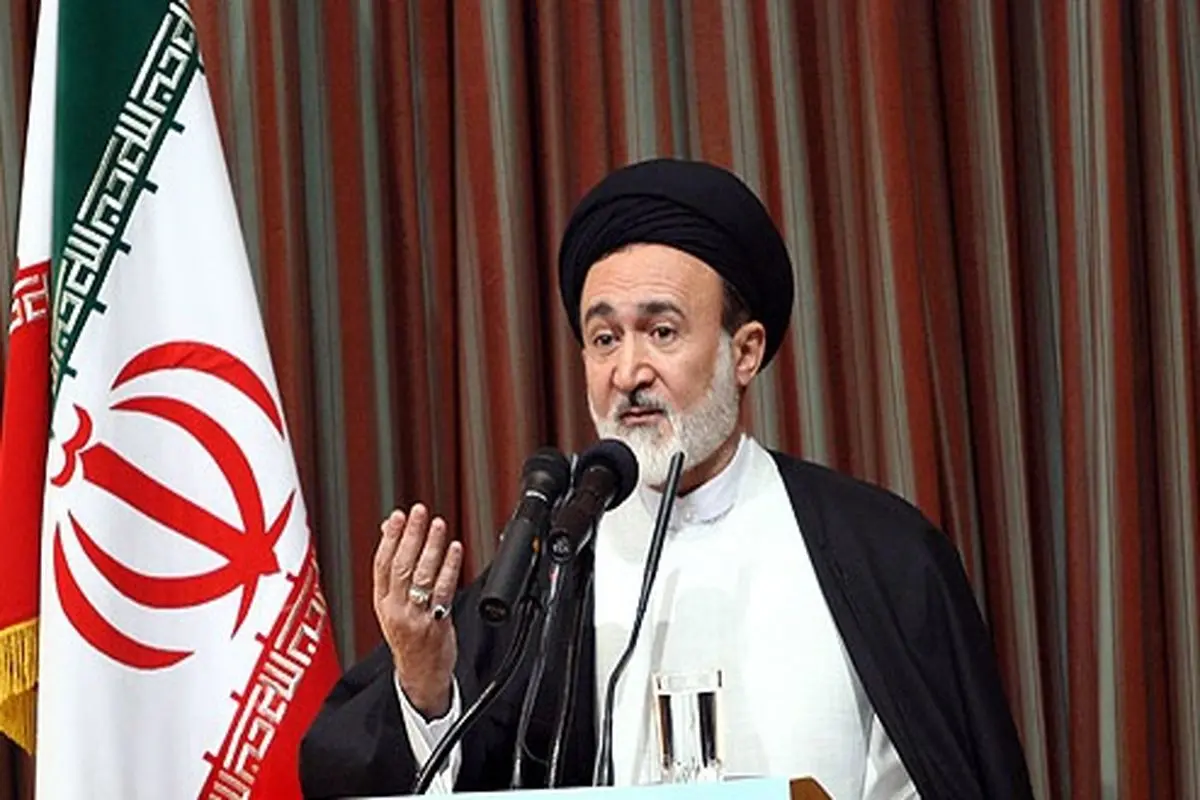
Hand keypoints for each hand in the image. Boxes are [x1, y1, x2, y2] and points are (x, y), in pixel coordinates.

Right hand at [373, 503, 463, 718]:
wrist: (420, 676)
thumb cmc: (410, 638)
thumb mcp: (393, 605)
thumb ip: (393, 569)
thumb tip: (390, 530)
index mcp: (383, 603)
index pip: (382, 564)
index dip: (390, 538)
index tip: (398, 516)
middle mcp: (396, 609)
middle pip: (401, 566)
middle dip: (411, 536)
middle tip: (419, 512)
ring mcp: (416, 618)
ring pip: (421, 577)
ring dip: (431, 548)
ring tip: (438, 525)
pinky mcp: (436, 624)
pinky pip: (442, 592)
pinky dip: (449, 568)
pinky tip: (454, 550)